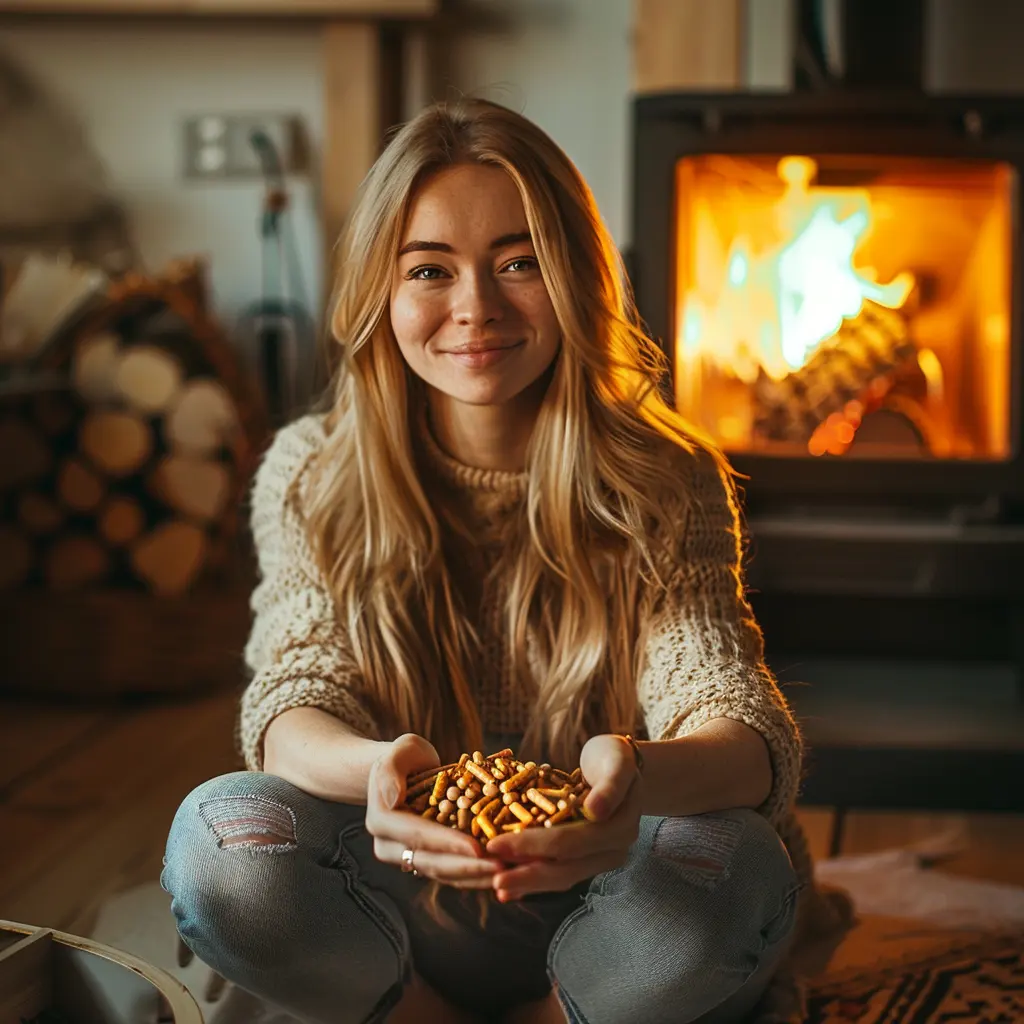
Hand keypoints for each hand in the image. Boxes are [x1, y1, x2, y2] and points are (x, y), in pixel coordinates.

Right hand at [365, 734, 503, 888]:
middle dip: (468, 867)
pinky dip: (474, 875)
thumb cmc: (407, 756)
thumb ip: (391, 770)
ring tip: (507, 873)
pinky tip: (500, 873)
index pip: (418, 835)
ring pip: (442, 874)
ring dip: (475, 876)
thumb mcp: (400, 751)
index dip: (448, 843)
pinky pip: (450, 874)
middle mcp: (389, 846)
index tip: (478, 848)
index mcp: (382, 820)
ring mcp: (407, 857)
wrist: (405, 771)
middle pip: (432, 862)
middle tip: (502, 867)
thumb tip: (392, 798)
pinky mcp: (425, 862)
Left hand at [485, 734, 641, 901]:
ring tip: (498, 887)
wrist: (621, 766)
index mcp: (619, 828)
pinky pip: (561, 872)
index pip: (570, 842)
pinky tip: (512, 889)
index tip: (495, 845)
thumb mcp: (617, 761)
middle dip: (526, 874)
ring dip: (528, 883)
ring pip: (562, 876)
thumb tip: (595, 811)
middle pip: (565, 868)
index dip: (531, 845)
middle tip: (493, 880)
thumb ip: (610, 785)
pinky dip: (536, 880)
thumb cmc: (614, 758)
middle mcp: (613, 850)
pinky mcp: (589, 859)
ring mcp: (601, 858)